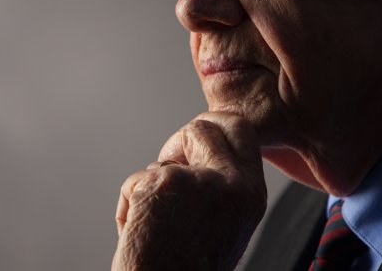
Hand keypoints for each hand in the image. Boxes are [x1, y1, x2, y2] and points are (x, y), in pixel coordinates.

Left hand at [112, 112, 266, 270]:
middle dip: (183, 137)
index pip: (242, 128)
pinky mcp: (162, 185)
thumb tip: (197, 144)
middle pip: (205, 125)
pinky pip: (136, 181)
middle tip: (169, 162)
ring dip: (152, 182)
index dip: (214, 129)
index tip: (195, 143)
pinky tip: (136, 233)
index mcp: (253, 194)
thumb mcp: (226, 223)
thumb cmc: (188, 270)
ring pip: (165, 156)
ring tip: (153, 222)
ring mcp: (199, 181)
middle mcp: (234, 183)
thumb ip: (223, 184)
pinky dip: (129, 205)